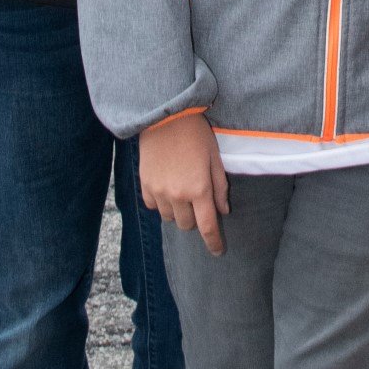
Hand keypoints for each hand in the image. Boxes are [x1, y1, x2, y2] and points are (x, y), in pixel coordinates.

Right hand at [140, 109, 228, 251]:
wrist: (165, 117)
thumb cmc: (195, 135)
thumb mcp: (215, 158)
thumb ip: (219, 188)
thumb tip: (223, 210)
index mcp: (199, 189)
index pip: (207, 227)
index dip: (214, 243)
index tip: (218, 251)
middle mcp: (178, 195)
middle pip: (187, 225)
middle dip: (196, 219)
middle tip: (199, 201)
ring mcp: (159, 192)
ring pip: (170, 218)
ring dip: (179, 212)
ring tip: (182, 190)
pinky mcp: (145, 186)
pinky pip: (155, 207)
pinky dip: (163, 203)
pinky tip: (168, 187)